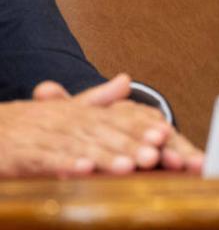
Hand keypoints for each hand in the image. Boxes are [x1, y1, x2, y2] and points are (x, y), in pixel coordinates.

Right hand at [0, 74, 180, 177]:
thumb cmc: (29, 123)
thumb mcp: (65, 109)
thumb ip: (98, 99)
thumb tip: (126, 79)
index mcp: (78, 114)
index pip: (114, 121)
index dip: (139, 129)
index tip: (164, 134)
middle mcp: (64, 123)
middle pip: (102, 135)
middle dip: (130, 145)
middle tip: (155, 154)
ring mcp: (44, 137)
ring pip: (79, 148)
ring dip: (104, 157)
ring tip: (128, 166)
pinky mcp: (22, 154)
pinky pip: (46, 160)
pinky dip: (64, 165)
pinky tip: (82, 171)